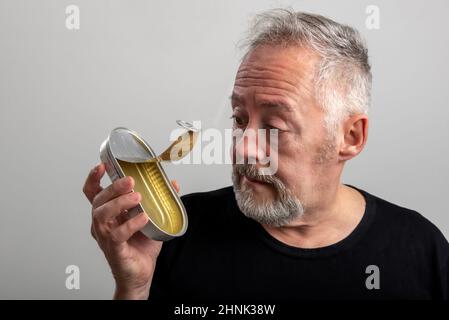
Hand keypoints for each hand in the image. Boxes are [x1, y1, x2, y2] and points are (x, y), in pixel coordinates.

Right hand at [82, 163, 179, 298]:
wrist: (142, 273)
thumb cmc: (141, 246)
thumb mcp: (152, 218)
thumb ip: (159, 200)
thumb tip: (173, 183)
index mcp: (108, 213)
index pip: (93, 193)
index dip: (94, 178)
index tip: (102, 166)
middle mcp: (102, 224)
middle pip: (98, 201)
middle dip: (114, 187)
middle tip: (131, 181)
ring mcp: (106, 237)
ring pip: (102, 215)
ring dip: (119, 203)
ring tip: (137, 197)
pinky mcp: (114, 249)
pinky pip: (117, 235)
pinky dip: (130, 224)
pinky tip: (143, 218)